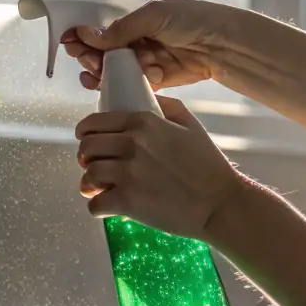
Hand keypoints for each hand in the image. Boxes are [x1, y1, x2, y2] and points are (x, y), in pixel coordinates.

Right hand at [61, 0, 233, 91]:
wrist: (223, 44)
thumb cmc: (192, 19)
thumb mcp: (154, 15)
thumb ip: (121, 28)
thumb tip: (87, 34)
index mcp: (133, 19)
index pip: (100, 28)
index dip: (83, 35)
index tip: (71, 42)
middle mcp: (135, 39)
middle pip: (101, 52)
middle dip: (91, 57)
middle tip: (90, 62)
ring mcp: (143, 61)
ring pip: (112, 71)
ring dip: (104, 73)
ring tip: (102, 74)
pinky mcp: (153, 80)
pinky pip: (131, 84)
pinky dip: (129, 83)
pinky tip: (142, 77)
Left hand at [75, 96, 243, 240]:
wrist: (220, 203)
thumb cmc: (208, 165)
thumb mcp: (191, 124)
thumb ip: (167, 107)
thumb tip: (149, 98)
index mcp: (142, 122)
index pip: (94, 123)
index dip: (85, 134)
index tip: (88, 142)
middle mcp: (131, 143)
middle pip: (86, 147)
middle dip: (86, 158)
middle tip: (95, 167)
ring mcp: (127, 173)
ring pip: (87, 175)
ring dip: (89, 184)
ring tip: (98, 189)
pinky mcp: (127, 202)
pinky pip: (95, 204)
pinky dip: (97, 207)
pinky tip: (107, 207)